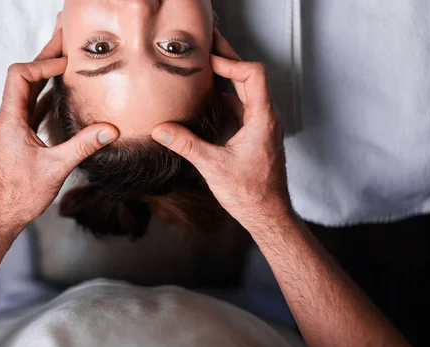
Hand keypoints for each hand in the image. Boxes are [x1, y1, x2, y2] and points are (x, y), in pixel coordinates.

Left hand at [0, 28, 118, 231]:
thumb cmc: (18, 194)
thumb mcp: (55, 168)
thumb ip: (83, 146)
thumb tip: (110, 130)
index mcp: (10, 120)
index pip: (21, 76)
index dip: (43, 64)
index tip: (66, 65)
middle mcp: (7, 119)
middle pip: (24, 78)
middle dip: (45, 60)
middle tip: (64, 41)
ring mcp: (10, 128)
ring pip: (27, 93)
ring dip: (45, 77)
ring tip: (65, 62)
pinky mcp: (16, 138)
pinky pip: (30, 109)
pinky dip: (45, 98)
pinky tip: (59, 97)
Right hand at [151, 30, 290, 232]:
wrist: (269, 215)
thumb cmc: (250, 193)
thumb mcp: (213, 167)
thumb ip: (186, 145)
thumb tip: (160, 130)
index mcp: (262, 119)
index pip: (254, 75)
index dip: (231, 63)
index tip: (209, 61)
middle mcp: (266, 119)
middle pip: (250, 79)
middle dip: (227, 62)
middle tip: (206, 49)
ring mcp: (263, 127)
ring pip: (247, 94)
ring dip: (227, 80)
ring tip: (204, 70)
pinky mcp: (257, 137)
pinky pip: (244, 109)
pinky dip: (228, 99)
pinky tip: (209, 102)